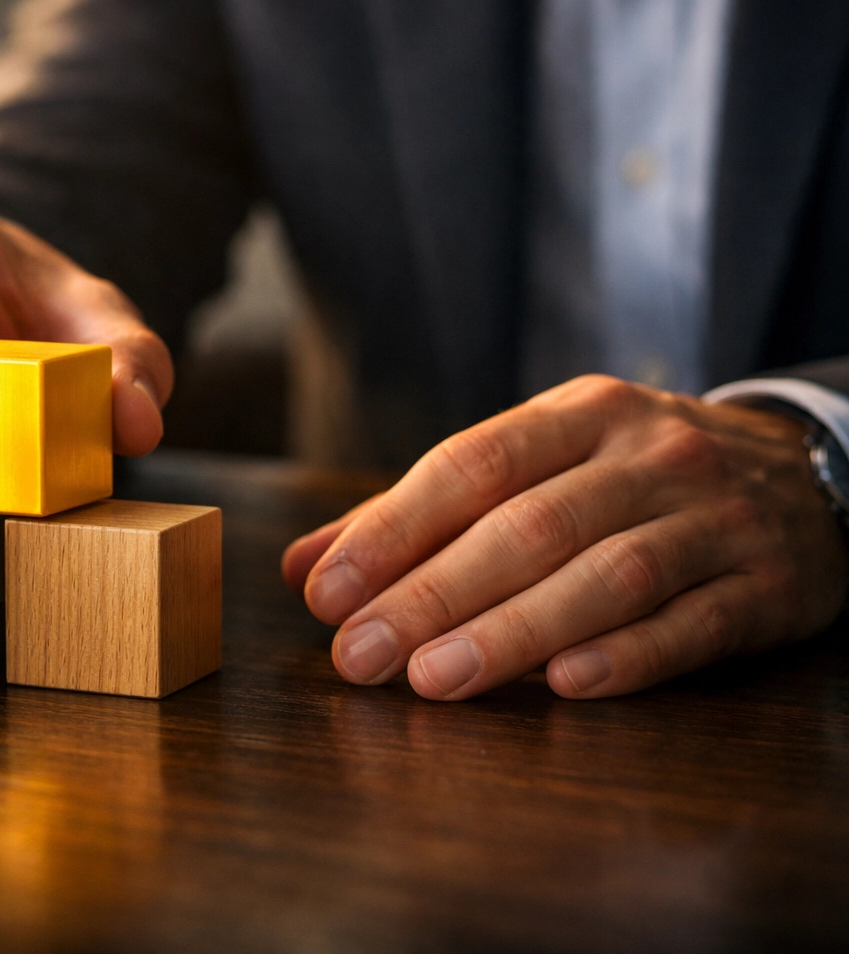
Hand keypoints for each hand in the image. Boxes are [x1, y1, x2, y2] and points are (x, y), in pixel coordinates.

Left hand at [281, 375, 848, 699]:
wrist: (808, 474)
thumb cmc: (631, 477)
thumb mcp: (538, 465)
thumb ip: (420, 514)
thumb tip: (303, 567)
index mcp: (580, 415)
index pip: (471, 465)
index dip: (393, 529)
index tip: (327, 593)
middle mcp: (649, 456)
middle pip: (529, 527)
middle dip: (432, 594)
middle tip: (358, 656)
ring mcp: (714, 519)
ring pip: (606, 576)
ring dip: (513, 631)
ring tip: (432, 680)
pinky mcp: (769, 586)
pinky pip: (694, 625)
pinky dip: (628, 657)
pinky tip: (565, 687)